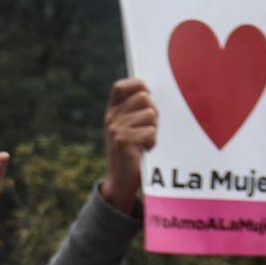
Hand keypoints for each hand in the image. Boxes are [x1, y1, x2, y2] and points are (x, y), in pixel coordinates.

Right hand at [99, 79, 157, 214]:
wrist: (121, 179)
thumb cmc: (133, 150)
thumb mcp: (129, 126)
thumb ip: (136, 109)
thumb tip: (150, 93)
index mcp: (112, 111)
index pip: (121, 86)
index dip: (137, 85)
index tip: (147, 95)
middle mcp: (110, 118)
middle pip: (143, 98)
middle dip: (153, 112)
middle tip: (148, 128)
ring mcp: (114, 129)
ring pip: (150, 115)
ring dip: (154, 129)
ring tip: (145, 141)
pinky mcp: (122, 141)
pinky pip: (150, 132)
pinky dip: (153, 142)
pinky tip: (145, 150)